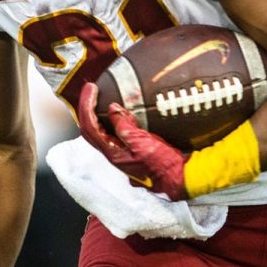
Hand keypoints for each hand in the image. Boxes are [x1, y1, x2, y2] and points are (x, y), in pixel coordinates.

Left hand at [77, 81, 188, 199]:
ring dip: (98, 113)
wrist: (179, 178)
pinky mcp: (131, 152)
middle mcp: (114, 154)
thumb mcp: (143, 144)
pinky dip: (114, 120)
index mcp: (113, 153)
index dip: (86, 105)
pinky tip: (122, 112)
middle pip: (90, 129)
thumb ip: (125, 127)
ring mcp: (122, 154)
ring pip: (102, 131)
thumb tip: (112, 109)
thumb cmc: (164, 166)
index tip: (91, 88)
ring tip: (101, 97)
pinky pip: (115, 133)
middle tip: (92, 90)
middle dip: (88, 108)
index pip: (89, 127)